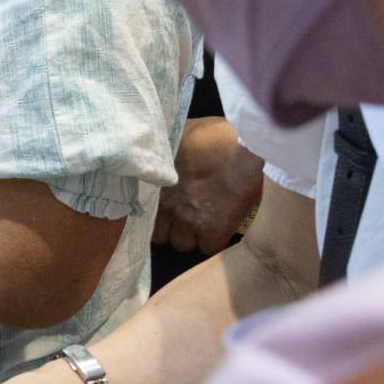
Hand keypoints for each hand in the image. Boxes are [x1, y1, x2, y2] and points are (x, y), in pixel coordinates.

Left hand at [154, 116, 263, 253]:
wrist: (240, 147)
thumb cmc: (209, 135)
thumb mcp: (176, 138)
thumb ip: (165, 157)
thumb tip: (160, 158)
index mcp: (153, 187)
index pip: (143, 215)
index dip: (156, 215)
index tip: (166, 210)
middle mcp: (165, 206)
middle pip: (160, 235)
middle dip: (172, 228)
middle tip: (185, 217)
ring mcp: (187, 220)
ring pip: (182, 245)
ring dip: (192, 236)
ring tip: (204, 222)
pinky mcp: (213, 229)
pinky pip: (209, 248)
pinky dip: (214, 241)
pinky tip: (221, 227)